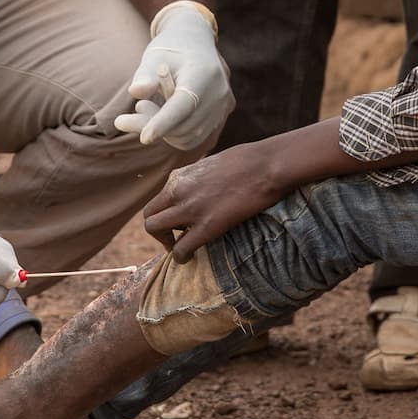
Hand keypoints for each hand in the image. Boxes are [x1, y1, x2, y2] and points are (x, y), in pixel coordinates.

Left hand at [116, 2, 232, 149]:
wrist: (196, 43)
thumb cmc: (170, 49)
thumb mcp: (153, 56)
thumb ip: (144, 75)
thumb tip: (136, 91)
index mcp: (203, 73)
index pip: (184, 105)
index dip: (164, 123)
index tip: (144, 138)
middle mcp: (218, 92)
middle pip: (184, 125)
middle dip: (153, 125)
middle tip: (130, 112)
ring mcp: (223, 106)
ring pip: (188, 137)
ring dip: (162, 131)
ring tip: (145, 107)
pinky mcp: (221, 116)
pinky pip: (194, 137)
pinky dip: (173, 134)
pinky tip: (161, 114)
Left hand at [142, 143, 288, 258]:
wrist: (268, 164)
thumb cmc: (250, 159)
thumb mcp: (213, 164)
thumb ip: (200, 179)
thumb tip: (203, 190)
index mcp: (180, 176)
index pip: (158, 201)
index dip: (165, 216)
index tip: (178, 224)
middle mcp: (178, 190)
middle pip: (149, 217)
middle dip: (159, 232)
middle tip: (175, 239)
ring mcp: (190, 208)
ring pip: (155, 230)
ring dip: (166, 243)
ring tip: (181, 249)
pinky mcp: (207, 226)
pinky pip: (181, 248)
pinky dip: (182, 257)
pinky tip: (191, 258)